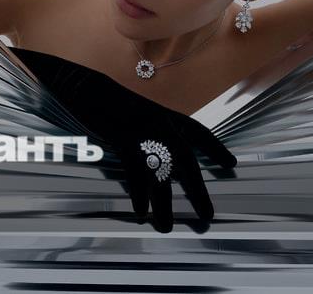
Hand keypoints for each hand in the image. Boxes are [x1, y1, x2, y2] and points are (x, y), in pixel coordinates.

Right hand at [10, 46, 236, 232]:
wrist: (81, 84)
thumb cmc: (103, 99)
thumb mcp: (132, 111)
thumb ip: (147, 129)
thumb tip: (154, 156)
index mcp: (162, 113)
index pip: (197, 131)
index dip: (215, 148)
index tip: (232, 164)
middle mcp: (158, 121)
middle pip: (186, 160)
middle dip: (198, 189)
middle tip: (208, 215)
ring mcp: (141, 129)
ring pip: (160, 172)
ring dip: (165, 203)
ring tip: (168, 227)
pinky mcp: (123, 137)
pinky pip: (136, 171)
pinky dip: (138, 193)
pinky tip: (140, 212)